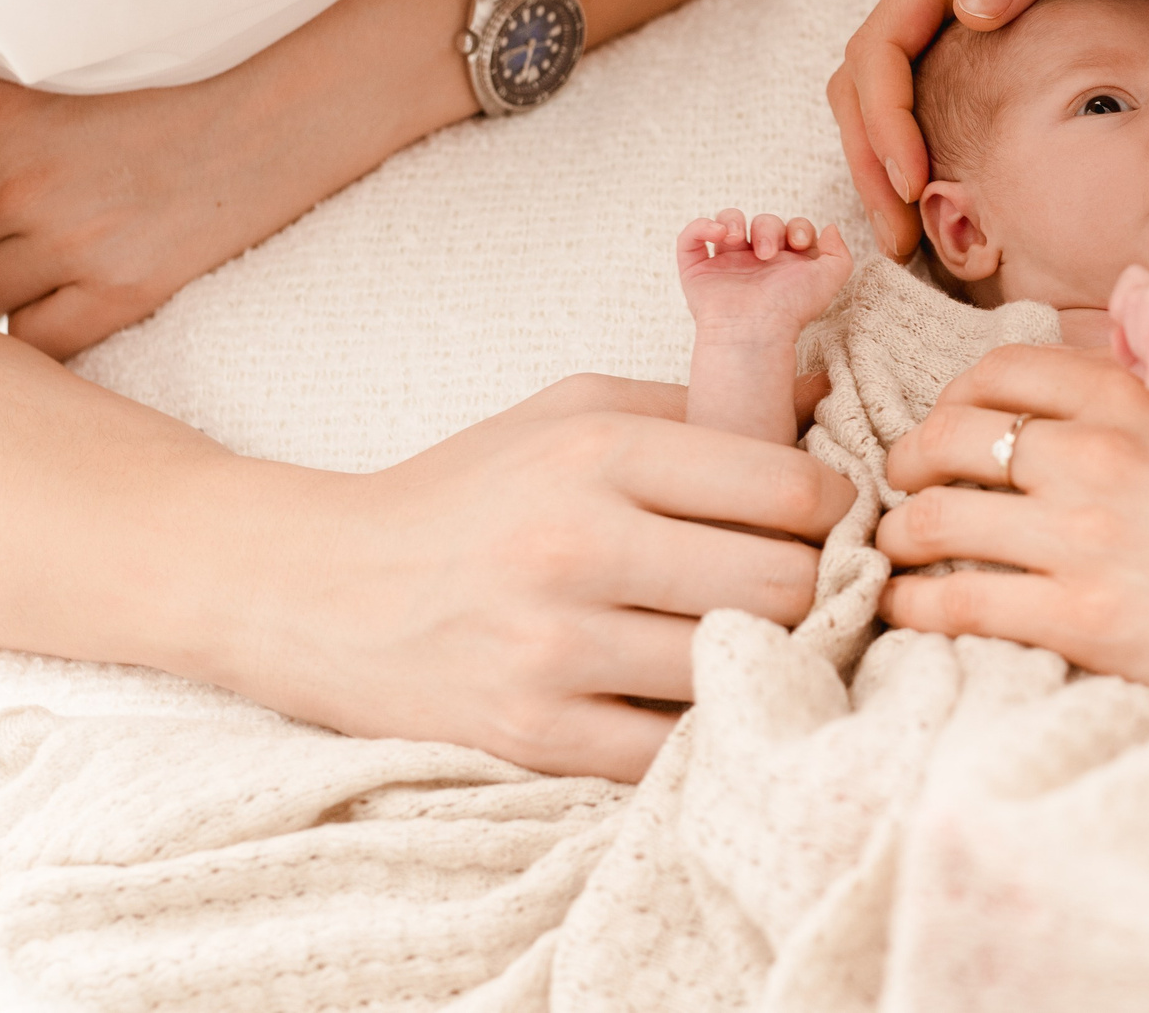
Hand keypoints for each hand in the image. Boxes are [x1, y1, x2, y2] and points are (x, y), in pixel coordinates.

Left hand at [0, 69, 422, 357]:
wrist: (279, 123)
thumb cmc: (173, 103)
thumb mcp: (58, 94)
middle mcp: (20, 179)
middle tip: (1, 230)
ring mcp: (69, 241)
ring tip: (45, 258)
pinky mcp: (119, 291)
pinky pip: (33, 340)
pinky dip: (43, 326)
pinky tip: (74, 295)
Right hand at [235, 373, 856, 781]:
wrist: (316, 588)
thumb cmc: (467, 491)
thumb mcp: (571, 411)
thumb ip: (696, 403)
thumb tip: (820, 404)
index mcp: (600, 452)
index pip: (786, 487)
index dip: (832, 508)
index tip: (824, 519)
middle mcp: (579, 544)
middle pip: (781, 582)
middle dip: (811, 587)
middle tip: (800, 587)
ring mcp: (554, 647)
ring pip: (737, 664)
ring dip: (764, 658)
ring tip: (755, 640)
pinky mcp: (532, 733)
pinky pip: (674, 746)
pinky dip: (703, 727)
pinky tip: (698, 697)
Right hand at [677, 211, 852, 339]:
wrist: (755, 330)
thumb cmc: (791, 309)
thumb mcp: (829, 280)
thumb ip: (838, 253)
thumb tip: (829, 227)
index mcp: (785, 264)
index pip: (791, 229)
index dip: (797, 227)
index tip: (798, 243)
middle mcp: (755, 262)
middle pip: (763, 222)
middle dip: (768, 229)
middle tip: (767, 255)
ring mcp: (725, 265)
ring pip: (727, 222)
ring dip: (734, 220)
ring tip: (737, 239)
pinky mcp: (697, 271)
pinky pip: (691, 238)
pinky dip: (701, 226)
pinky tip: (719, 233)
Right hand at [829, 0, 1148, 260]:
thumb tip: (970, 10)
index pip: (880, 49)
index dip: (886, 123)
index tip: (914, 185)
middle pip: (860, 81)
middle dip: (870, 162)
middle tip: (898, 239)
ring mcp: (938, 1)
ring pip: (875, 92)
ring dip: (881, 163)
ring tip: (905, 235)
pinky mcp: (960, 24)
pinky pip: (911, 91)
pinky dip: (910, 145)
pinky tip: (934, 193)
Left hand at [873, 346, 1148, 737]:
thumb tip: (1121, 358)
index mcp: (1140, 397)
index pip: (1001, 371)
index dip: (954, 399)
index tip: (946, 428)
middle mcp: (1100, 455)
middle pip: (950, 438)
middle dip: (909, 463)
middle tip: (903, 490)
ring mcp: (1086, 537)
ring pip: (935, 518)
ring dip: (900, 536)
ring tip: (899, 553)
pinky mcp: (1083, 619)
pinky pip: (956, 602)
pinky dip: (913, 606)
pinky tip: (908, 611)